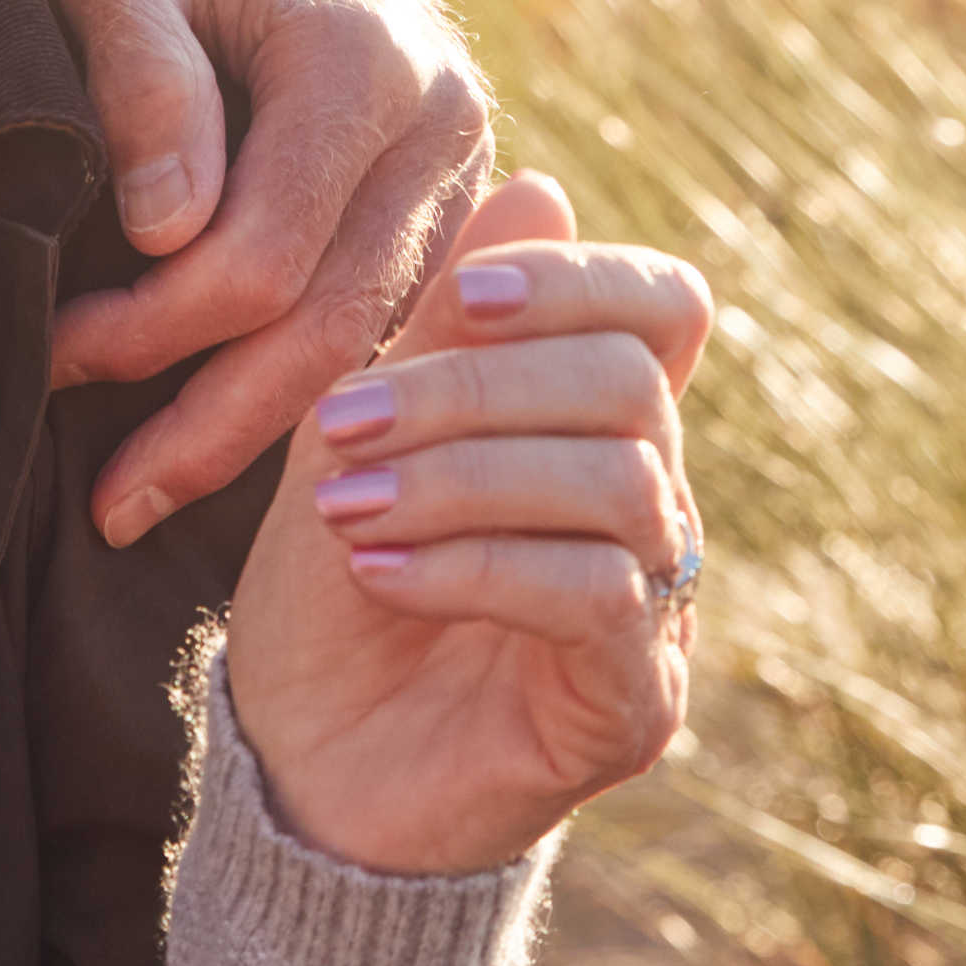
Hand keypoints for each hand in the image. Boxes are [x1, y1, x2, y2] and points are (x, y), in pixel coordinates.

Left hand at [7, 0, 496, 543]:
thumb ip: (145, 79)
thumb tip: (167, 231)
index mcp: (368, 62)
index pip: (265, 256)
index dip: (154, 329)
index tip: (52, 353)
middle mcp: (443, 121)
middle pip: (332, 323)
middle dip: (211, 425)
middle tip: (104, 504)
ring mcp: (456, 164)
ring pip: (366, 339)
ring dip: (255, 429)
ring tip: (139, 498)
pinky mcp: (437, 194)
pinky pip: (377, 316)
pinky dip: (298, 384)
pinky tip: (214, 433)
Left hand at [217, 174, 708, 877]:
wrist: (301, 778)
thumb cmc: (330, 597)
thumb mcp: (356, 437)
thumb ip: (438, 331)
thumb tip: (541, 187)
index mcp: (594, 425)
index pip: (664, 309)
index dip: (580, 279)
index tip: (458, 299)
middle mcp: (652, 507)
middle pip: (632, 386)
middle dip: (474, 389)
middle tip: (342, 423)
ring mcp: (659, 610)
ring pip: (621, 485)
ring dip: (463, 477)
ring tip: (348, 507)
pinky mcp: (636, 705)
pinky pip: (597, 596)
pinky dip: (478, 566)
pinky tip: (382, 573)